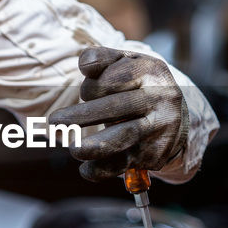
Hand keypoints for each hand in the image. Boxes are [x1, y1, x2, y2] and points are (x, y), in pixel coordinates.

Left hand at [47, 46, 186, 181]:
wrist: (174, 116)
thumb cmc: (139, 85)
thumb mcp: (125, 63)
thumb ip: (101, 57)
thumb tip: (84, 66)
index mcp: (152, 72)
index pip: (114, 79)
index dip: (91, 87)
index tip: (86, 94)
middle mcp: (162, 99)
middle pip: (118, 107)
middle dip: (82, 115)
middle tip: (54, 121)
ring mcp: (161, 128)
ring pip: (125, 137)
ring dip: (95, 146)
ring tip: (73, 150)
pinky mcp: (156, 153)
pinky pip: (125, 164)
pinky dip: (102, 170)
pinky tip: (86, 170)